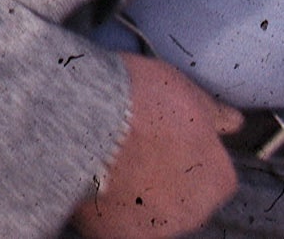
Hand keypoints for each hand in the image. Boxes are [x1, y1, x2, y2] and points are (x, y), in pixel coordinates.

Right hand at [71, 55, 241, 237]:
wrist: (84, 122)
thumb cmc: (139, 104)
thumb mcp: (187, 92)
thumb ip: (213, 114)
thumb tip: (232, 121)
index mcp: (218, 179)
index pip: (209, 171)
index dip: (182, 149)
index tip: (160, 135)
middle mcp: (194, 211)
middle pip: (180, 194)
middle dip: (160, 175)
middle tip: (131, 145)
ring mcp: (155, 226)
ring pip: (148, 209)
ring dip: (134, 191)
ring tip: (105, 160)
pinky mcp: (117, 234)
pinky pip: (114, 221)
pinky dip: (104, 205)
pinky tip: (91, 178)